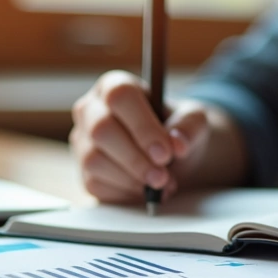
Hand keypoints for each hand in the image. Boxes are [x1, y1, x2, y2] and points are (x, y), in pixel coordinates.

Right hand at [70, 70, 211, 202]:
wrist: (173, 156)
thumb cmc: (178, 130)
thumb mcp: (194, 121)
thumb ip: (189, 127)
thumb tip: (177, 145)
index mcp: (115, 86)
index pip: (120, 97)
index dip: (142, 126)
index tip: (165, 153)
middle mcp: (91, 109)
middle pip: (101, 130)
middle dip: (136, 159)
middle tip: (163, 177)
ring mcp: (83, 141)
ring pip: (94, 160)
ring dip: (131, 178)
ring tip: (161, 183)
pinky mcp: (84, 171)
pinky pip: (96, 184)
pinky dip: (125, 192)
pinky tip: (145, 188)